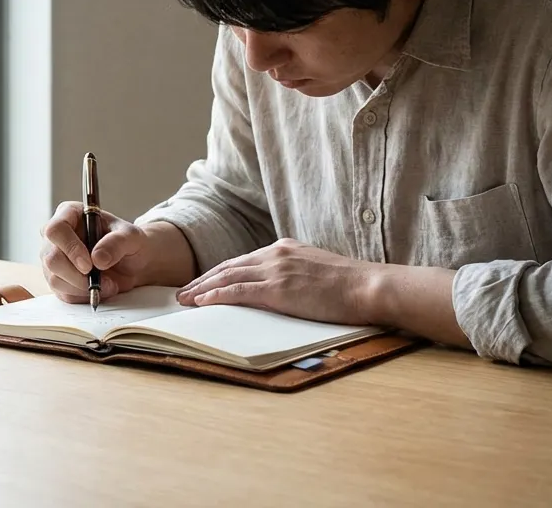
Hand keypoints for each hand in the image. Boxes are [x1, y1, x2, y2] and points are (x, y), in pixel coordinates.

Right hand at [38, 202, 155, 303]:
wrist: (132, 264)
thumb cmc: (129, 243)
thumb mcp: (131, 237)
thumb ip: (117, 243)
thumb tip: (98, 258)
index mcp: (70, 214)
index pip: (56, 230)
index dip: (70, 248)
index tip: (89, 265)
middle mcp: (56, 236)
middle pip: (51, 258)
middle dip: (77, 275)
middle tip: (102, 280)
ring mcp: (53, 259)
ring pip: (55, 279)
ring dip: (83, 288)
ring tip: (109, 284)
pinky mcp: (58, 279)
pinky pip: (63, 293)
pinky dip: (84, 296)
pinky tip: (100, 289)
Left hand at [176, 238, 375, 324]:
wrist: (368, 286)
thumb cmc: (351, 285)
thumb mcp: (317, 269)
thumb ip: (296, 273)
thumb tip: (285, 288)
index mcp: (285, 248)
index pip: (243, 260)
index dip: (219, 273)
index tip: (203, 283)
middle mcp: (275, 254)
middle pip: (228, 266)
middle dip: (203, 280)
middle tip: (182, 293)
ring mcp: (275, 269)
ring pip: (227, 277)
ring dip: (202, 289)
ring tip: (184, 300)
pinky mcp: (278, 288)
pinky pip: (238, 291)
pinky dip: (216, 296)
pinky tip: (202, 303)